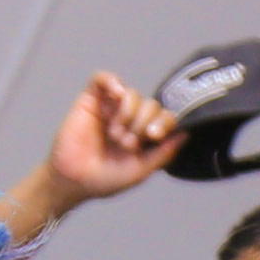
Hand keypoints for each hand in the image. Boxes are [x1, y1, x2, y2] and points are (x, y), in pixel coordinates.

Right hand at [0, 71, 185, 238]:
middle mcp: (131, 119)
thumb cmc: (104, 179)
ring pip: (131, 94)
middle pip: (151, 105)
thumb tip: (186, 134)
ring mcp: (110, 108)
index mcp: (145, 135)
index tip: (152, 136)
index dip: (164, 122)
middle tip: (127, 143)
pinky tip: (115, 94)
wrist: (73, 180)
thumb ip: (163, 153)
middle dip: (142, 123)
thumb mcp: (140, 171)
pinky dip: (112, 81)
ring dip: (127, 114)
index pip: (165, 117)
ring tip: (114, 134)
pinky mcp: (91, 100)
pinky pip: (103, 78)